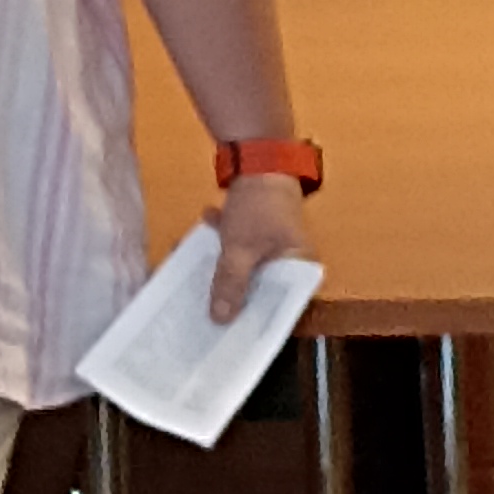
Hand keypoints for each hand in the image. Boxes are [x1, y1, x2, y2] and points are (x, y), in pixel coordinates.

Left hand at [208, 167, 312, 323]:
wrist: (257, 156)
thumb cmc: (258, 207)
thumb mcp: (240, 249)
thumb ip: (230, 284)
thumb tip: (220, 320)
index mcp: (300, 268)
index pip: (280, 306)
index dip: (256, 322)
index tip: (230, 338)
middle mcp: (291, 260)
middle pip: (261, 290)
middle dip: (233, 299)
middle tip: (205, 316)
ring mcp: (274, 244)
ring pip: (246, 269)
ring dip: (220, 270)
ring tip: (193, 279)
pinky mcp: (259, 230)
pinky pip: (238, 248)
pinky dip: (220, 247)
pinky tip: (198, 240)